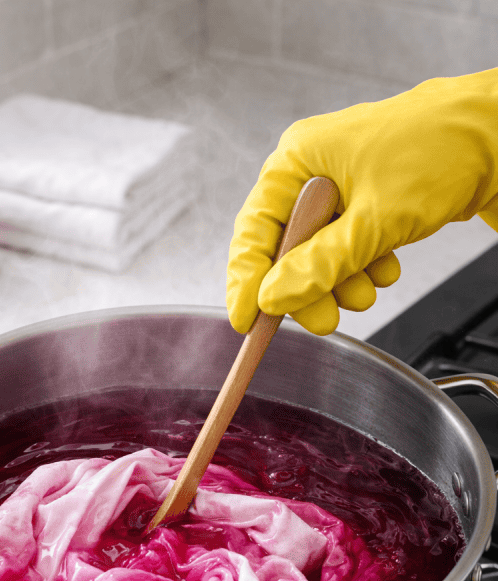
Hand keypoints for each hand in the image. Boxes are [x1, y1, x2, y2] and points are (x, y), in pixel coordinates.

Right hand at [227, 69, 497, 336]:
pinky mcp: (364, 201)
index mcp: (298, 159)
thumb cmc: (440, 152)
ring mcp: (339, 185)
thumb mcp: (374, 222)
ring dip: (341, 281)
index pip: (253, 230)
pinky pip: (346, 248)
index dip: (247, 281)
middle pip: (284, 248)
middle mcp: (312, 170)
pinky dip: (362, 266)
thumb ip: (320, 265)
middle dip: (307, 288)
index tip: (247, 322)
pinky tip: (385, 264)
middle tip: (323, 319)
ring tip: (367, 288)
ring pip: (318, 253)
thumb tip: (273, 296)